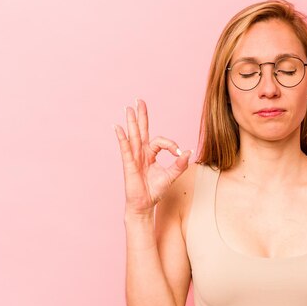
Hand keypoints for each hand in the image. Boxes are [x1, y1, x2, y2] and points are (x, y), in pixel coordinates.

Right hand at [114, 98, 191, 215]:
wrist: (145, 205)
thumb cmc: (155, 190)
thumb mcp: (171, 176)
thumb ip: (179, 164)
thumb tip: (188, 152)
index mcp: (151, 154)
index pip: (161, 141)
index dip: (171, 145)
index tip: (179, 152)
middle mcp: (142, 153)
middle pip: (141, 130)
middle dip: (141, 116)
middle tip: (139, 100)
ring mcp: (134, 157)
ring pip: (134, 136)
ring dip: (131, 122)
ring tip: (128, 108)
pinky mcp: (129, 165)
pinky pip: (125, 149)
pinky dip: (122, 138)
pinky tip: (118, 128)